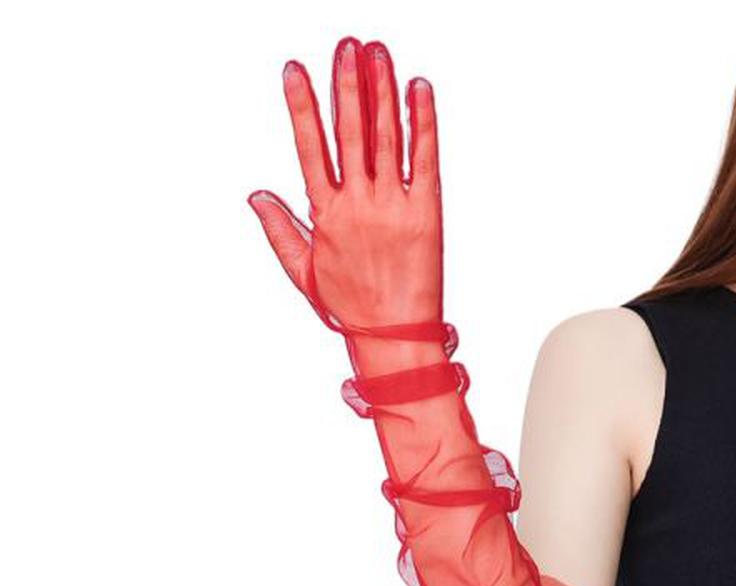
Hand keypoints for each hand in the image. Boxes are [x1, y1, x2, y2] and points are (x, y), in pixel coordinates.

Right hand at [248, 36, 443, 335]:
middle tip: (346, 45)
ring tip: (376, 52)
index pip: (311, 149)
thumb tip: (256, 195)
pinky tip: (417, 89)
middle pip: (350, 132)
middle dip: (347, 85)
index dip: (303, 108)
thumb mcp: (302, 272)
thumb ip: (279, 230)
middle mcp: (357, 204)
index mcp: (325, 215)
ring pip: (385, 137)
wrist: (394, 335)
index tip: (296, 71)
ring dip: (380, 91)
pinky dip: (422, 122)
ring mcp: (392, 206)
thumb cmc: (349, 306)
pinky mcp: (426, 212)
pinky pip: (424, 158)